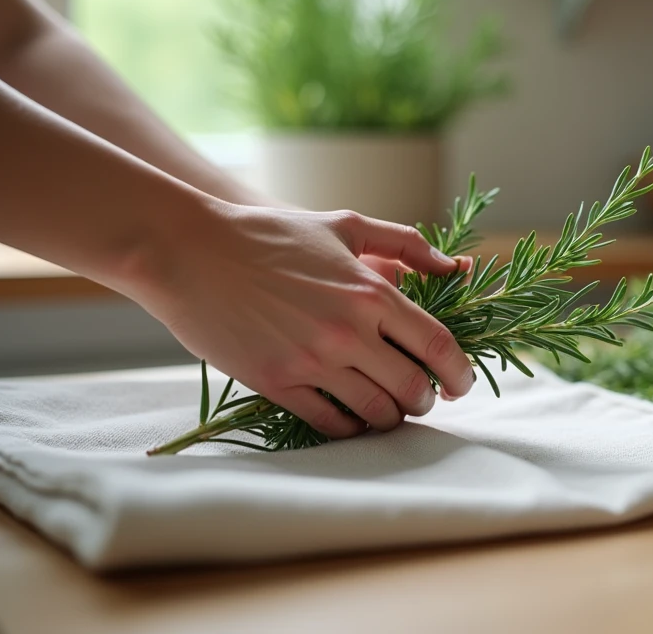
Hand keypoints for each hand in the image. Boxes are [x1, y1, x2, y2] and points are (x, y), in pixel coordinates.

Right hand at [130, 201, 475, 439]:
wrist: (190, 250)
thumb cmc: (271, 234)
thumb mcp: (344, 225)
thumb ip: (405, 244)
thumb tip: (453, 268)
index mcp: (371, 292)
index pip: (438, 346)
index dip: (460, 373)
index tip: (462, 384)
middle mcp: (348, 331)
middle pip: (413, 387)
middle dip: (428, 400)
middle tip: (424, 398)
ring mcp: (311, 361)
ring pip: (375, 411)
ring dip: (392, 417)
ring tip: (389, 410)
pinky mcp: (276, 382)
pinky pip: (329, 422)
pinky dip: (350, 427)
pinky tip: (351, 418)